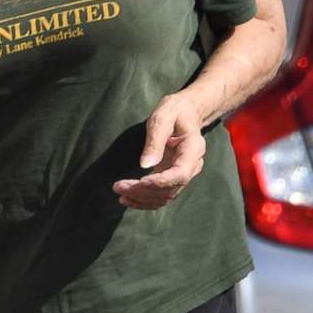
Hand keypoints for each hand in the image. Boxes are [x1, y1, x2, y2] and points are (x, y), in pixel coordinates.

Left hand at [115, 93, 206, 209]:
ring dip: (142, 199)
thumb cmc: (174, 111)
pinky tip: (128, 198)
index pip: (180, 174)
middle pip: (170, 188)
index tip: (139, 182)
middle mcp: (192, 165)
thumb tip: (145, 165)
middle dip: (143, 191)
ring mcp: (184, 173)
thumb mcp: (162, 118)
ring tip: (120, 193)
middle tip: (118, 187)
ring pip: (166, 196)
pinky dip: (146, 200)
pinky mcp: (174, 178)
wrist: (186, 112)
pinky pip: (162, 195)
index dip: (160, 182)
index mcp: (193, 148)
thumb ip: (154, 141)